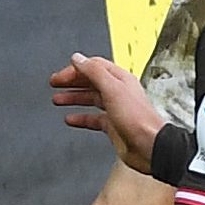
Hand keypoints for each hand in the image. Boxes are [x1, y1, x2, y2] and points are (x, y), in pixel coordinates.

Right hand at [49, 53, 166, 173]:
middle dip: (71, 81)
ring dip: (74, 97)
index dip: (75, 69)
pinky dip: (80, 118)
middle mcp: (118, 92)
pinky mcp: (113, 126)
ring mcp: (115, 109)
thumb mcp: (112, 88)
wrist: (149, 146)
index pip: (93, 66)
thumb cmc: (138, 119)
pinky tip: (70, 119)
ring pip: (90, 99)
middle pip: (90, 81)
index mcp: (120, 79)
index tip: (60, 75)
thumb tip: (78, 58)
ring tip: (58, 99)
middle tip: (55, 83)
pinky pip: (93, 119)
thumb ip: (94, 71)